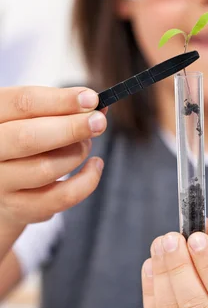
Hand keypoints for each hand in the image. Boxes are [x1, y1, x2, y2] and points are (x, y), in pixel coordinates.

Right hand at [0, 86, 106, 235]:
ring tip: (86, 143)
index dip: (59, 99)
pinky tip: (95, 166)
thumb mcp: (30, 118)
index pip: (21, 103)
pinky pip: (60, 198)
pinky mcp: (17, 208)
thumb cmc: (21, 142)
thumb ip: (60, 108)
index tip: (91, 99)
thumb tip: (96, 103)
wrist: (1, 185)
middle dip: (71, 128)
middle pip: (28, 138)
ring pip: (46, 168)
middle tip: (99, 122)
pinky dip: (87, 181)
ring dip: (77, 153)